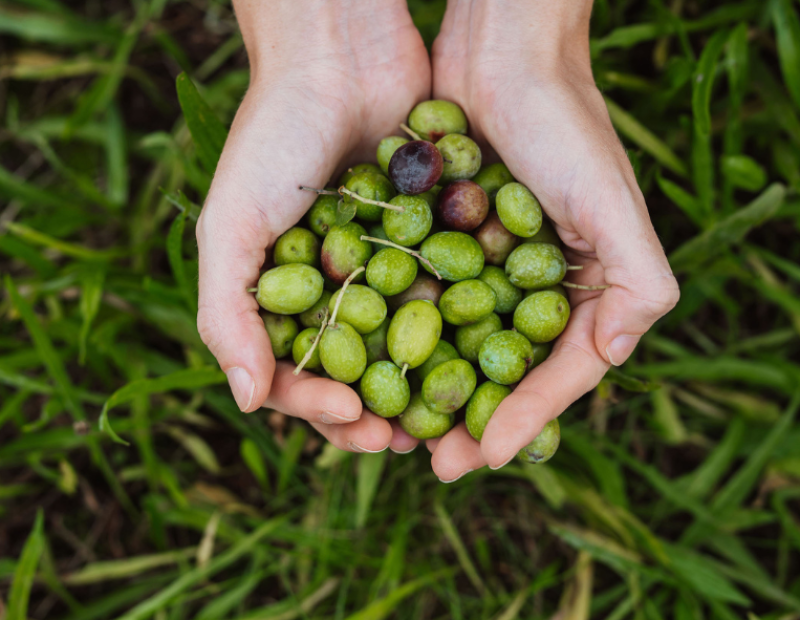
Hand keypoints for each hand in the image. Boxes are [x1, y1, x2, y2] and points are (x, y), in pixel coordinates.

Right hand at [196, 0, 426, 453]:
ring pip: (404, 350)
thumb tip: (247, 403)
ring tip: (442, 420)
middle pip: (355, 374)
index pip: (296, 375)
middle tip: (404, 440)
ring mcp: (384, 269)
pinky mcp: (431, 242)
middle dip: (375, 414)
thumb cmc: (272, 139)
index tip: (353, 420)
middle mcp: (334, 290)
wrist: (339, 57)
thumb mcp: (229, 225)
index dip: (320, 409)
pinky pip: (445, 299)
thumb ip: (227, 315)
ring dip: (421, 389)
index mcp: (281, 297)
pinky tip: (478, 360)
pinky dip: (457, 333)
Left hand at [427, 0, 679, 479]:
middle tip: (434, 462)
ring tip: (395, 433)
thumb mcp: (614, 206)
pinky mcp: (436, 242)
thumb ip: (637, 286)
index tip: (486, 456)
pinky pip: (417, 302)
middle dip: (468, 421)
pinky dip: (396, 339)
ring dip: (426, 393)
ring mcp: (481, 267)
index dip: (524, 419)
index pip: (554, 375)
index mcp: (580, 291)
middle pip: (498, 373)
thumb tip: (616, 361)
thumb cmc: (563, 124)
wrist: (500, 52)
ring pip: (452, 349)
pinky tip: (369, 369)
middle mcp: (530, 287)